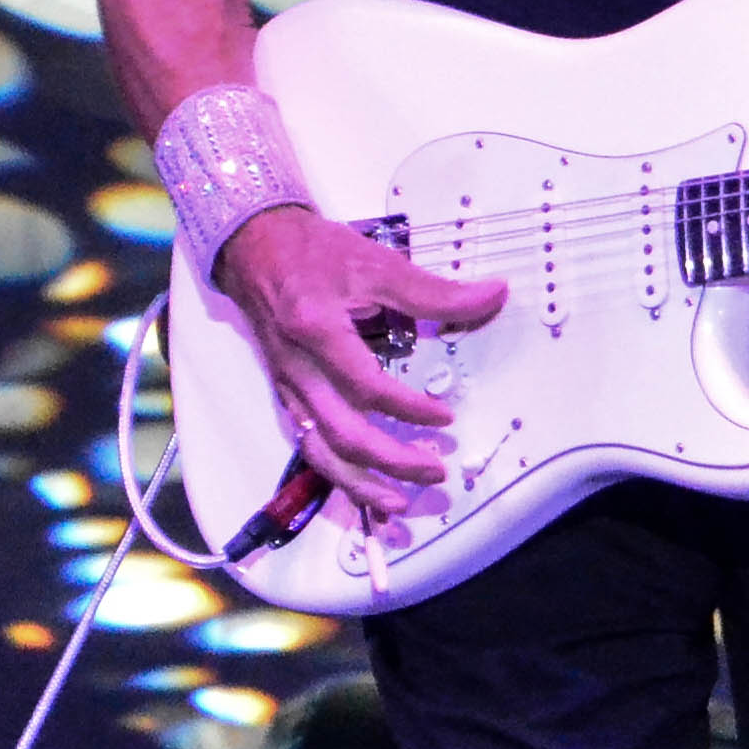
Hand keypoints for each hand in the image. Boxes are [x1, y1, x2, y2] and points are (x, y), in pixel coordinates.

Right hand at [213, 205, 509, 508]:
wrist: (253, 245)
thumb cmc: (314, 251)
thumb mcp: (376, 263)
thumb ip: (433, 290)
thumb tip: (494, 295)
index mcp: (317, 330)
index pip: (366, 386)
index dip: (409, 408)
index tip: (446, 417)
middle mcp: (296, 367)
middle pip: (341, 433)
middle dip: (391, 461)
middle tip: (436, 471)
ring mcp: (287, 386)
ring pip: (319, 451)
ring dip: (360, 484)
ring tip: (399, 503)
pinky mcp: (285, 395)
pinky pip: (309, 443)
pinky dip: (337, 472)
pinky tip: (364, 486)